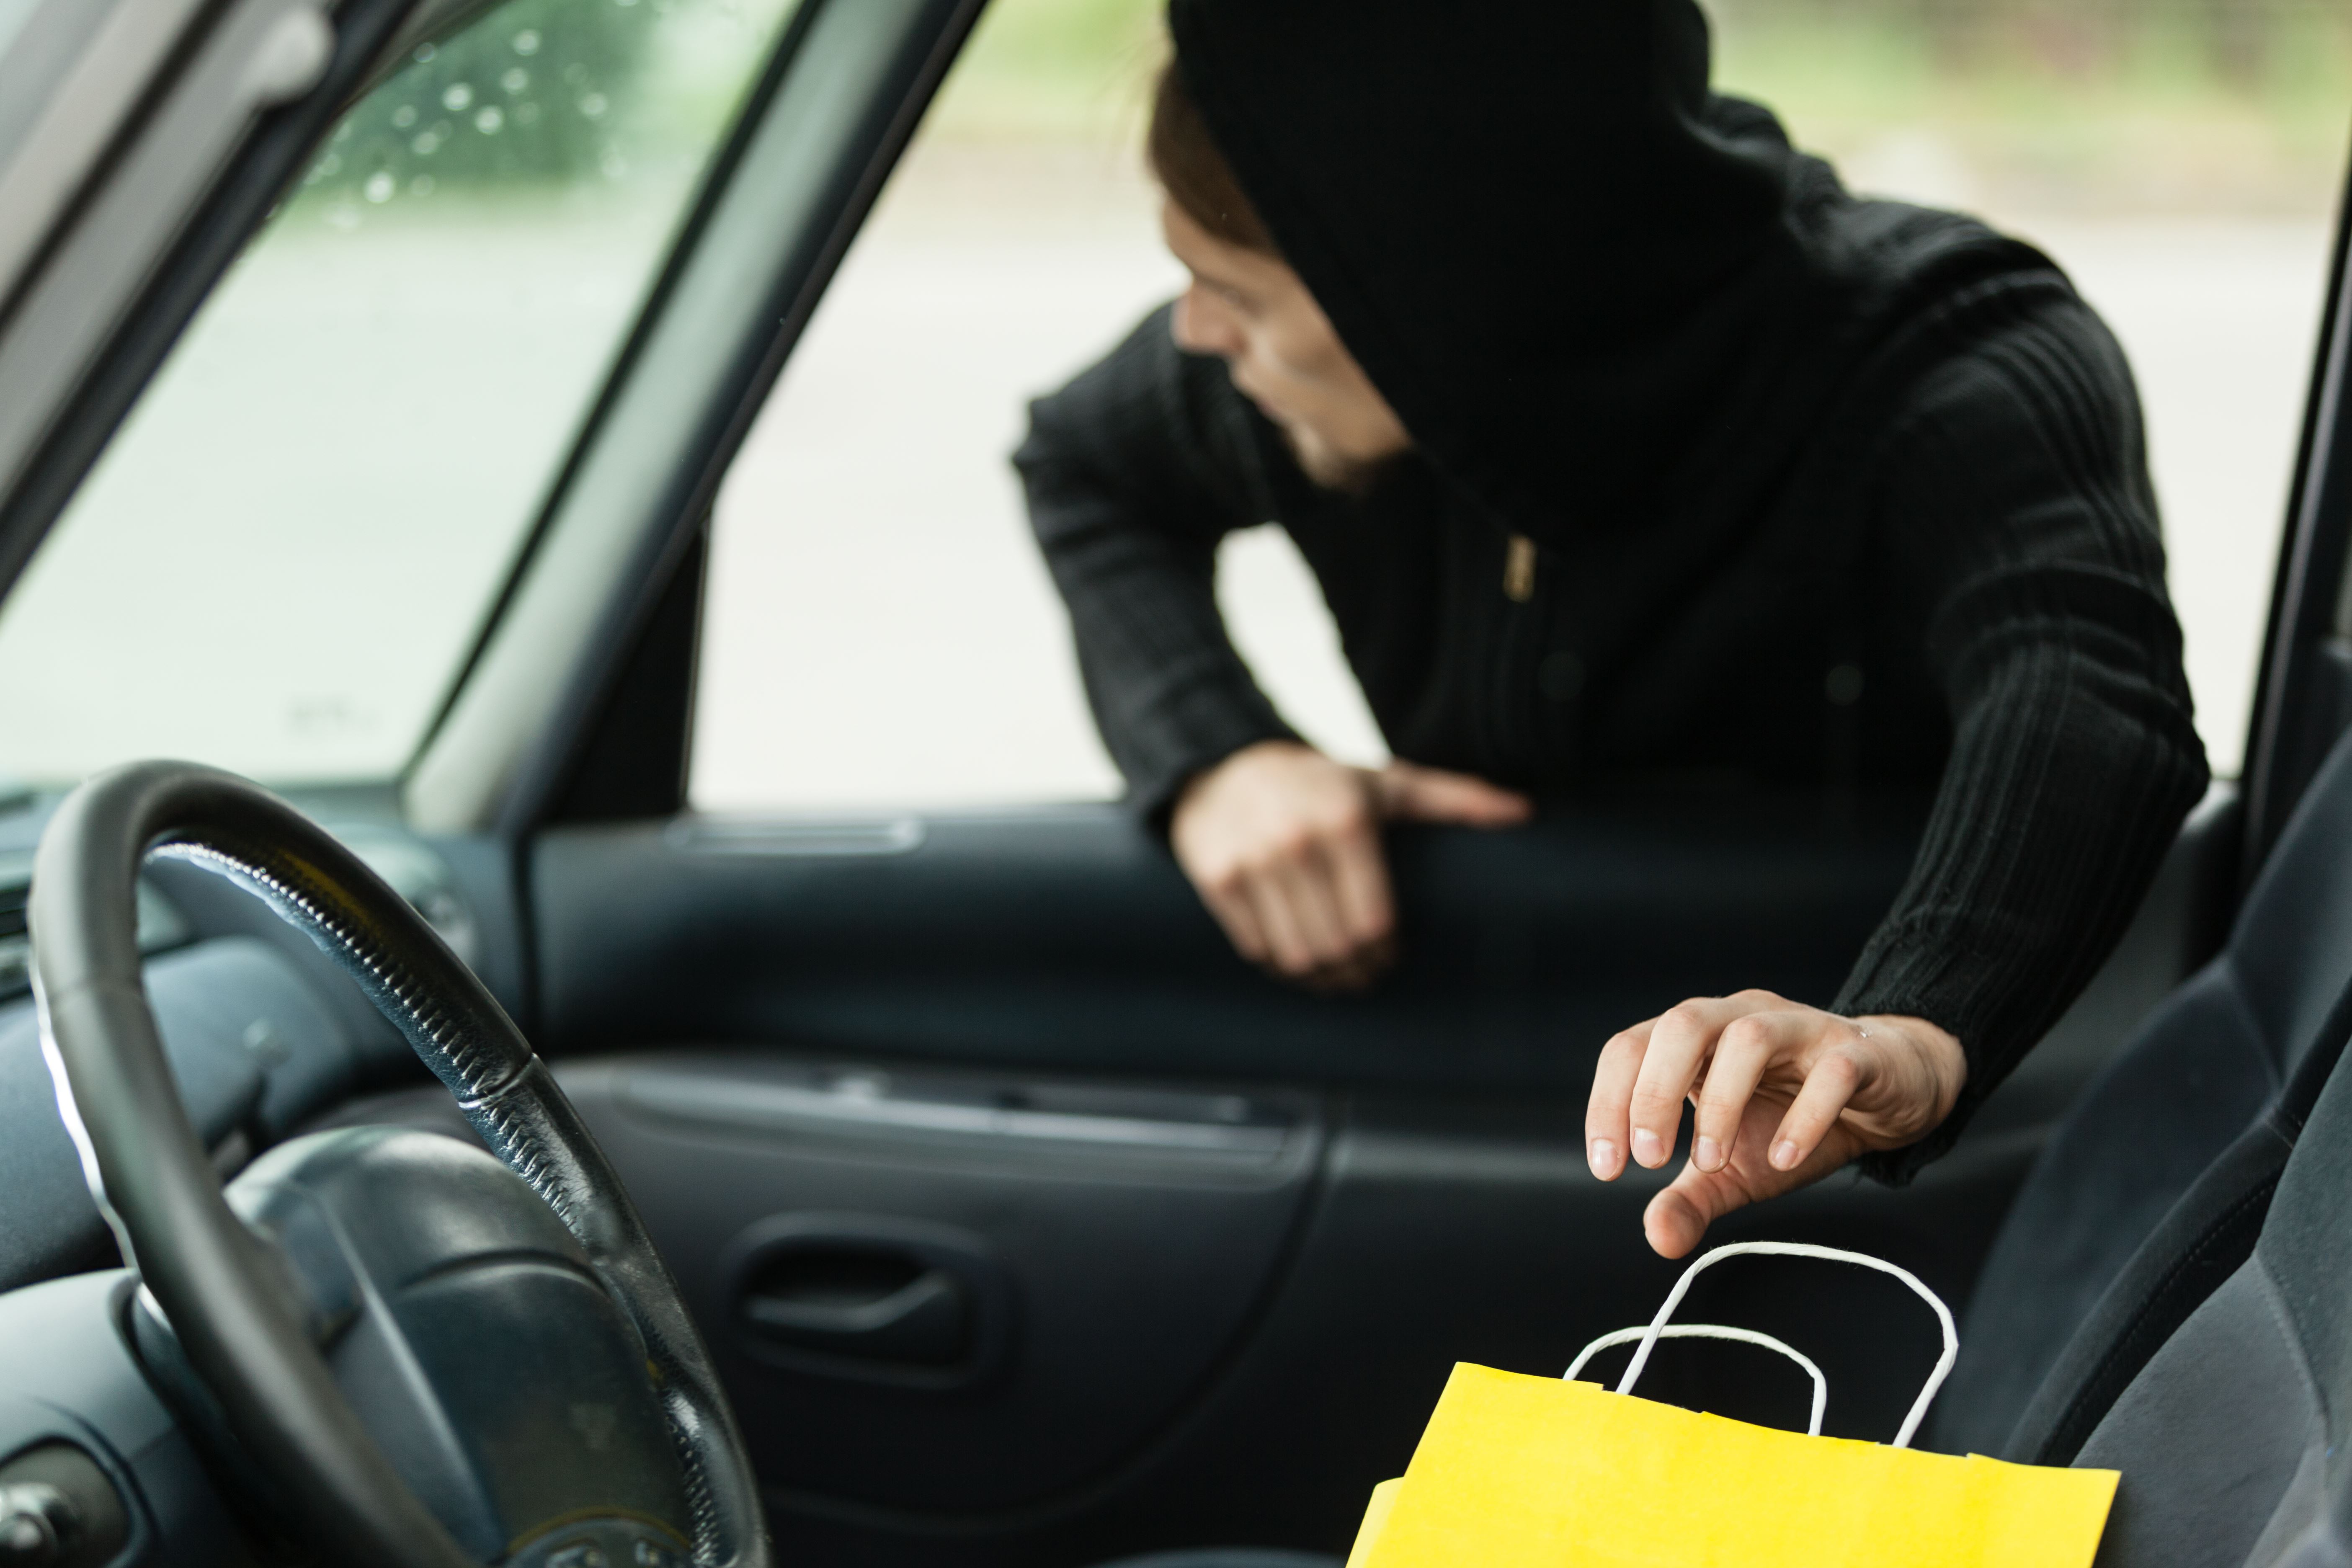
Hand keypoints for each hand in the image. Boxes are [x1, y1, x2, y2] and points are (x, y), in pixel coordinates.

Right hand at [1171, 740, 1531, 989]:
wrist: (1224, 764)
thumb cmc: (1322, 783)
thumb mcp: (1388, 784)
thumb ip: (1456, 797)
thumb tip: (1525, 812)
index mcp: (1347, 822)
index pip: (1374, 923)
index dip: (1386, 953)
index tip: (1390, 955)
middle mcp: (1295, 842)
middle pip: (1336, 948)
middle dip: (1355, 973)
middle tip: (1364, 974)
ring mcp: (1250, 862)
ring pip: (1295, 957)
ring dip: (1319, 978)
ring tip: (1333, 974)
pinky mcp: (1215, 879)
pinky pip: (1254, 950)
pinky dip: (1277, 964)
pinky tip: (1293, 955)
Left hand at [1584, 991, 1965, 1258]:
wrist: (1885, 1096)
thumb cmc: (1795, 1119)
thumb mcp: (1735, 1168)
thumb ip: (1690, 1198)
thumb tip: (1658, 1239)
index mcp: (1698, 1039)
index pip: (1631, 1048)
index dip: (1608, 1102)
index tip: (1608, 1167)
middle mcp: (1740, 1018)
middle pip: (1683, 1026)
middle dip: (1654, 1092)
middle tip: (1651, 1159)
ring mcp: (1800, 1029)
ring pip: (1748, 1037)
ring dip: (1720, 1102)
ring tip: (1711, 1160)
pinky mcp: (1856, 1054)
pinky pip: (1830, 1072)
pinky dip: (1804, 1115)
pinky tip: (1785, 1156)